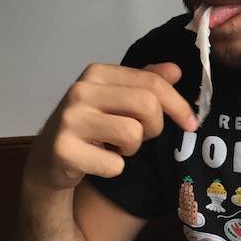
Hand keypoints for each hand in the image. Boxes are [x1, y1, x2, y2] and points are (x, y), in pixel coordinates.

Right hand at [27, 63, 197, 190]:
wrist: (49, 160)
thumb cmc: (90, 129)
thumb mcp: (116, 101)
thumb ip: (145, 84)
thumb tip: (176, 71)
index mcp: (97, 73)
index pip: (151, 82)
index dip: (178, 105)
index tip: (191, 123)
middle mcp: (81, 90)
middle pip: (147, 105)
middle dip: (153, 128)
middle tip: (137, 137)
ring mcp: (70, 120)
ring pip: (133, 134)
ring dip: (131, 149)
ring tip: (113, 147)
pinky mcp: (65, 150)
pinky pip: (115, 165)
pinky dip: (113, 168)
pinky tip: (97, 161)